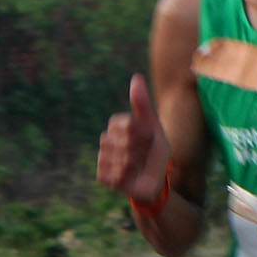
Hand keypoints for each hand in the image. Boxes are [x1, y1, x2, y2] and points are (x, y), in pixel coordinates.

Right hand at [96, 77, 168, 206]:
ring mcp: (103, 158)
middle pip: (124, 142)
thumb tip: (136, 77)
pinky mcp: (102, 176)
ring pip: (120, 160)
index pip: (128, 124)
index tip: (150, 139)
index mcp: (117, 126)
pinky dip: (127, 178)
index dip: (143, 134)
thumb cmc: (154, 150)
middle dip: (141, 150)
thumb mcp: (153, 126)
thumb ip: (142, 103)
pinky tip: (130, 178)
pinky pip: (114, 175)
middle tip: (144, 155)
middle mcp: (107, 140)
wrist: (154, 179)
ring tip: (138, 166)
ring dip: (135, 165)